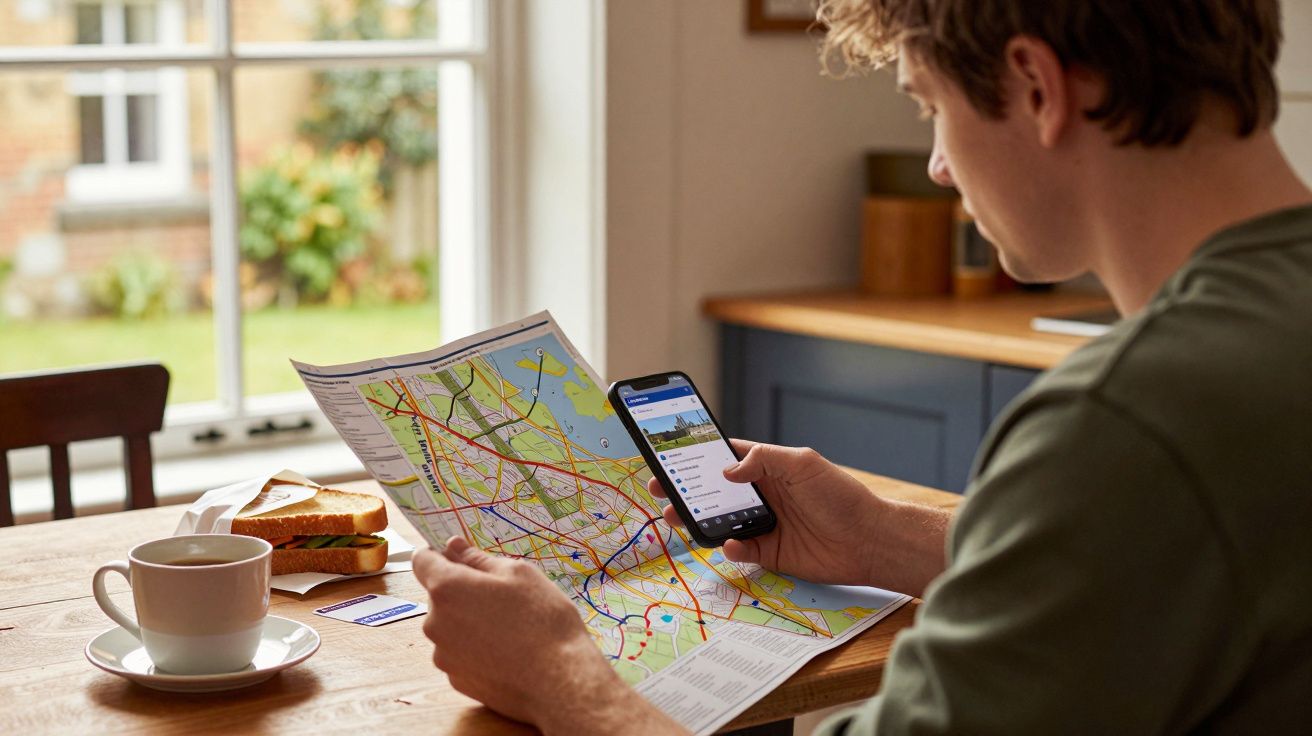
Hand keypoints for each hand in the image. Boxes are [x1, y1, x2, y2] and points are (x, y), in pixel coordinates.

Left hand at [413, 537, 685, 734]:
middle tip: (502, 597)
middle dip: (462, 591)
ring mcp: (443, 655)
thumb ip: (478, 558)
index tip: (460, 558)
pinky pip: (459, 653)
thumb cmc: (543, 620)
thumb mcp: (519, 574)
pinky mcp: (455, 679)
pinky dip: (474, 648)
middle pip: (439, 596)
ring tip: (508, 628)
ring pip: (449, 626)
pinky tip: (505, 652)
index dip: (439, 555)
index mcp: (447, 588)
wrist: (559, 681)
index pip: (422, 560)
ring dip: (468, 621)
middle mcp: (434, 623)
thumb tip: (453, 546)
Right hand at [650, 440, 884, 585]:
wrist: (868, 540)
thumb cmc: (840, 495)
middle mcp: (762, 496)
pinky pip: (740, 551)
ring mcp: (765, 525)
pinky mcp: (770, 553)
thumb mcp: (802, 463)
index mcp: (768, 469)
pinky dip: (730, 549)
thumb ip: (763, 460)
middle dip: (686, 491)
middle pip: (714, 493)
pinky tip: (730, 544)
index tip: (670, 458)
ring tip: (677, 519)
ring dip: (697, 521)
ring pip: (720, 523)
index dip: (697, 459)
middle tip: (661, 491)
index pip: (726, 459)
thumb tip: (726, 471)